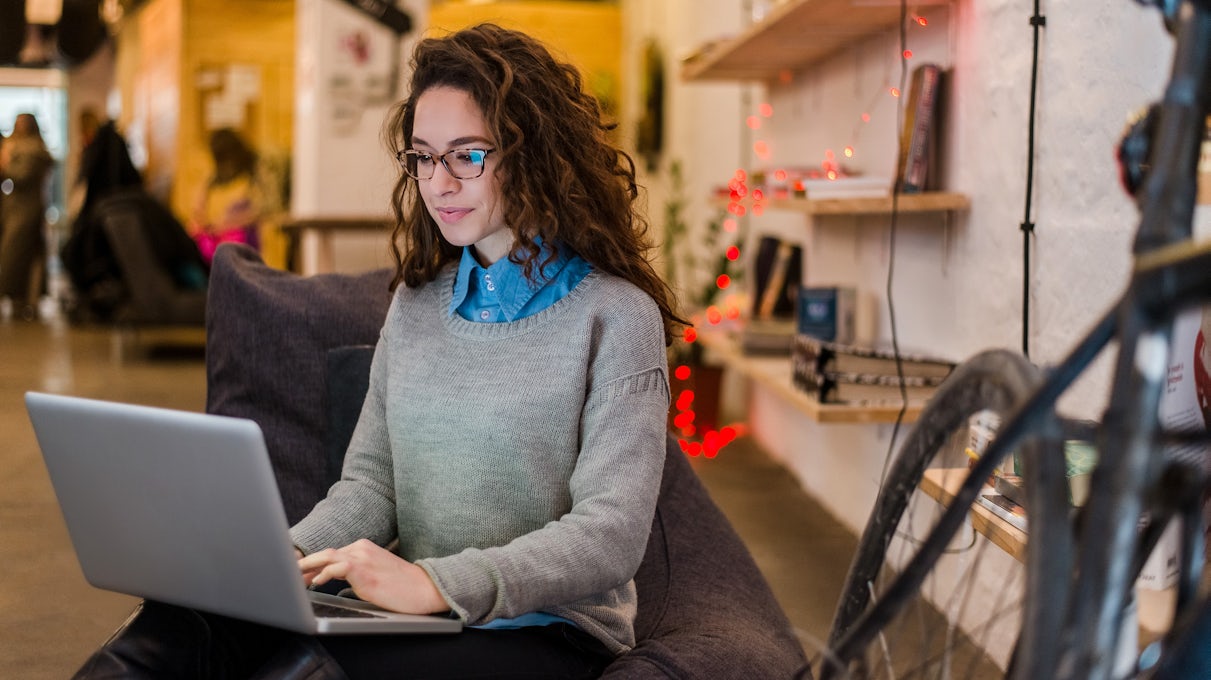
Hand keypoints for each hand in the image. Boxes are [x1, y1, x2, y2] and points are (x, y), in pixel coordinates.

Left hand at [298, 539, 447, 614]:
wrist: (424, 588)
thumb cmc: (402, 586)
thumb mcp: (375, 576)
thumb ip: (355, 574)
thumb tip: (335, 584)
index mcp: (363, 548)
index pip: (331, 555)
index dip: (312, 565)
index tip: (298, 574)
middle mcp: (360, 548)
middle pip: (325, 554)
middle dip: (304, 564)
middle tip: (287, 573)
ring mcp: (361, 557)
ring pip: (326, 557)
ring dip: (306, 567)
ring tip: (292, 576)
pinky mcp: (363, 569)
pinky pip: (336, 567)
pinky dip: (323, 573)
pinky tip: (314, 582)